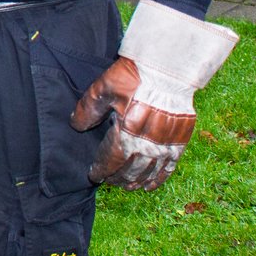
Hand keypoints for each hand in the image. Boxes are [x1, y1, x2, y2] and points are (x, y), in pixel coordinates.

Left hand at [70, 55, 194, 189]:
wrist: (168, 69)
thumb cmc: (133, 77)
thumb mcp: (102, 89)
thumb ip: (87, 110)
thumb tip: (76, 126)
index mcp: (126, 132)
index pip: (111, 160)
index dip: (101, 170)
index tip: (93, 175)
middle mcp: (147, 143)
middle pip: (129, 169)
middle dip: (117, 177)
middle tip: (109, 181)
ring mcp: (165, 144)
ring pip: (148, 171)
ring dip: (136, 181)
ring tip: (127, 186)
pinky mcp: (179, 141)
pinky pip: (169, 167)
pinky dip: (159, 178)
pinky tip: (150, 185)